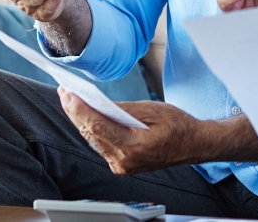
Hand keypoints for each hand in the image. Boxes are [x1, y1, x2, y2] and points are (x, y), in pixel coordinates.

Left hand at [58, 89, 202, 174]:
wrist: (193, 145)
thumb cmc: (178, 126)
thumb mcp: (153, 109)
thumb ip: (124, 109)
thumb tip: (98, 103)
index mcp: (134, 147)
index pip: (97, 128)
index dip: (79, 110)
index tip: (67, 93)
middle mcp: (124, 161)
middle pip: (91, 134)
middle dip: (75, 112)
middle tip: (64, 91)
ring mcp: (122, 165)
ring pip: (93, 140)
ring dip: (81, 120)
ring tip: (70, 99)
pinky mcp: (121, 164)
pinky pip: (100, 144)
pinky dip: (92, 128)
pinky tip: (85, 114)